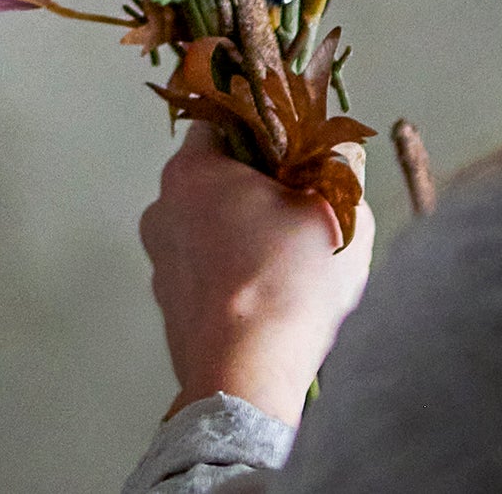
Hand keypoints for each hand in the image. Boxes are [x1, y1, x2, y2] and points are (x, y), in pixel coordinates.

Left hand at [138, 125, 374, 427]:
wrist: (246, 377)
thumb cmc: (288, 283)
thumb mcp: (338, 210)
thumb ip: (342, 167)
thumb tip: (342, 150)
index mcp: (191, 170)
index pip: (222, 123)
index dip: (264, 134)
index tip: (296, 158)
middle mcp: (161, 208)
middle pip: (214, 180)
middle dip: (255, 190)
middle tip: (300, 213)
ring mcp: (159, 261)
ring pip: (208, 231)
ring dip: (242, 238)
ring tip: (288, 269)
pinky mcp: (168, 308)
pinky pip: (203, 276)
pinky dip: (230, 280)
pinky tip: (267, 302)